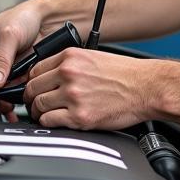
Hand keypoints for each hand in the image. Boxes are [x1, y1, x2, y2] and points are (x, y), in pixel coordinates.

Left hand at [24, 48, 157, 131]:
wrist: (147, 88)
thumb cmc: (125, 74)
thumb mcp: (93, 57)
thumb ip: (69, 65)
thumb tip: (49, 76)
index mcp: (70, 57)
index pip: (34, 70)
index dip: (32, 82)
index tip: (34, 89)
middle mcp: (69, 74)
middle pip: (32, 88)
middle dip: (31, 98)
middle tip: (36, 104)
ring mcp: (73, 96)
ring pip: (38, 106)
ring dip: (40, 112)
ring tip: (48, 114)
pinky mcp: (79, 116)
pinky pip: (49, 121)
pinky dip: (49, 123)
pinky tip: (58, 121)